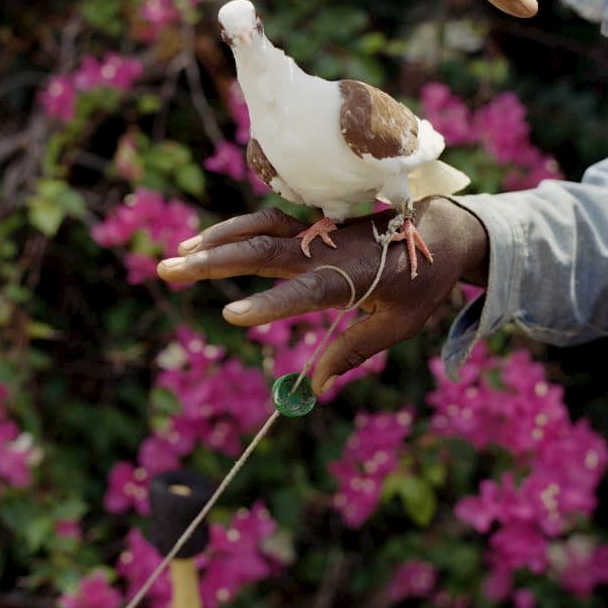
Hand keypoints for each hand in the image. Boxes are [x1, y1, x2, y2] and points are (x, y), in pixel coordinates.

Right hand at [157, 198, 488, 393]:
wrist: (440, 230)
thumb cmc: (421, 283)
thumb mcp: (399, 325)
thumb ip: (353, 351)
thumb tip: (315, 384)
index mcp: (353, 278)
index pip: (304, 291)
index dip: (269, 304)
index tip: (231, 315)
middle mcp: (326, 251)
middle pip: (263, 251)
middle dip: (213, 263)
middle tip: (168, 270)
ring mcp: (316, 234)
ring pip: (258, 230)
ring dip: (215, 242)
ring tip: (177, 257)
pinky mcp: (311, 225)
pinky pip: (265, 222)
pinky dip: (232, 230)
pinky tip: (205, 243)